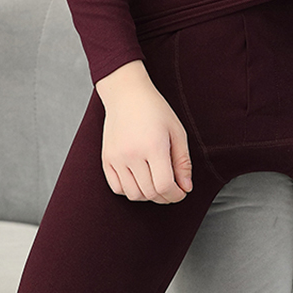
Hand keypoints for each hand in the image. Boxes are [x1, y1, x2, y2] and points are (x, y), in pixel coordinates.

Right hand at [95, 61, 191, 203]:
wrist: (127, 94)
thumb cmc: (155, 110)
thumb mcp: (177, 131)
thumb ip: (183, 161)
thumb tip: (186, 188)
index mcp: (154, 146)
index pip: (164, 185)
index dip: (175, 195)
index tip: (181, 192)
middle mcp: (132, 154)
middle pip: (150, 192)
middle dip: (165, 197)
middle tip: (172, 190)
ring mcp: (117, 158)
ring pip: (133, 194)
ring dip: (148, 196)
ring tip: (156, 184)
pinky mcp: (106, 159)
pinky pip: (117, 188)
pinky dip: (130, 191)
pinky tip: (140, 181)